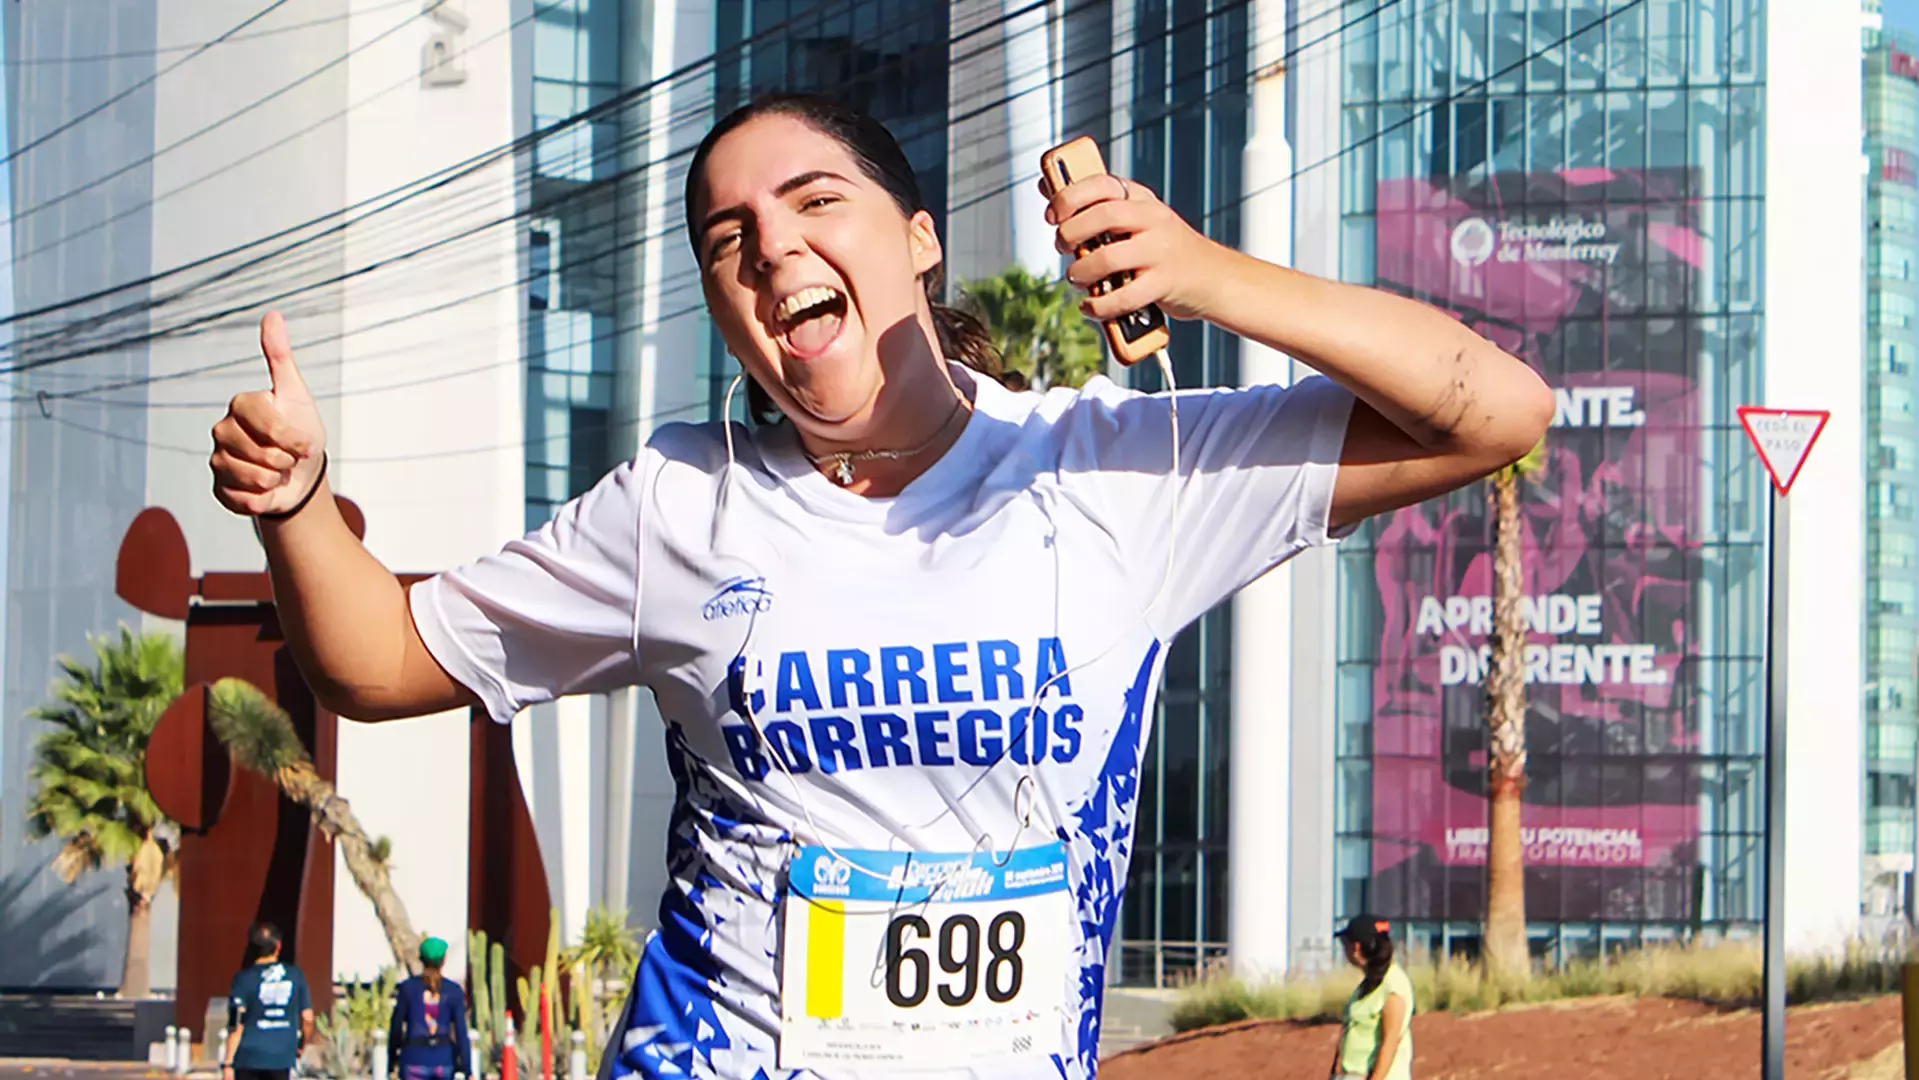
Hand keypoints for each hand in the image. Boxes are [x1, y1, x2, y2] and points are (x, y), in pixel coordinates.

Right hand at [211, 311, 328, 515]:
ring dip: (276, 480)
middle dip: (286, 459)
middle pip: (260, 451)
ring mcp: (218, 460)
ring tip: (279, 472)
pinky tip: (268, 490)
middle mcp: (222, 430)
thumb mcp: (296, 394)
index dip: (294, 437)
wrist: (301, 474)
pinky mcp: (219, 489)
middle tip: (290, 457)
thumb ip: (280, 357)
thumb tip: (272, 313)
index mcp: (241, 405)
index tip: (306, 441)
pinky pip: (242, 500)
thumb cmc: (300, 430)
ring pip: (252, 476)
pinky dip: (263, 500)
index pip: (267, 421)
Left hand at [1040, 173, 1226, 322]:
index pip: (1102, 183)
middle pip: (1102, 215)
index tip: (1051, 214)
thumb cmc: (1161, 247)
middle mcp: (1153, 220)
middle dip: (1070, 233)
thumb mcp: (1135, 217)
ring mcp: (1160, 252)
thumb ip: (1095, 205)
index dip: (1069, 196)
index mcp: (1142, 198)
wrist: (1212, 277)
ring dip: (1080, 272)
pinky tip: (1089, 306)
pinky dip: (1097, 306)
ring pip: (1108, 259)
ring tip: (1075, 278)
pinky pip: (1122, 297)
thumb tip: (1046, 186)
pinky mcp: (1163, 285)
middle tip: (1062, 247)